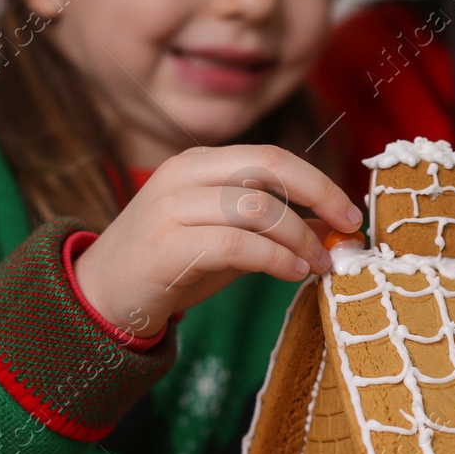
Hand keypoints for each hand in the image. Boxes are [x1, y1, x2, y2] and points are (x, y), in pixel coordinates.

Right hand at [73, 144, 362, 338]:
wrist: (104, 296)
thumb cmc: (172, 265)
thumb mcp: (229, 238)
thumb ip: (274, 227)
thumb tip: (331, 226)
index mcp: (200, 163)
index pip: (271, 158)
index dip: (318, 181)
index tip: (350, 211)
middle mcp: (185, 174)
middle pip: (268, 169)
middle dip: (319, 197)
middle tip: (347, 230)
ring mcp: (172, 207)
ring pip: (258, 208)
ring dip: (301, 238)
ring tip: (320, 264)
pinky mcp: (167, 246)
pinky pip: (238, 245)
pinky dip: (276, 259)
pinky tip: (293, 273)